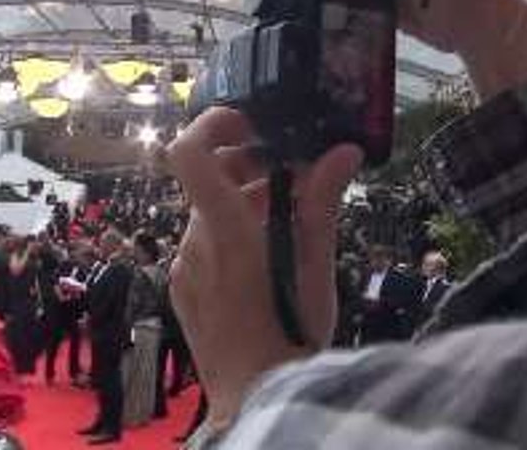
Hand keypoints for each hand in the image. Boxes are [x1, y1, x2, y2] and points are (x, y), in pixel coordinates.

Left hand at [167, 109, 362, 432]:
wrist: (255, 402)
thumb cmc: (291, 338)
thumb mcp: (317, 267)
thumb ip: (323, 203)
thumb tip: (344, 152)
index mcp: (226, 232)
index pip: (189, 154)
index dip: (211, 124)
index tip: (248, 123)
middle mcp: (194, 244)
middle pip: (209, 181)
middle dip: (248, 169)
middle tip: (292, 178)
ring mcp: (184, 269)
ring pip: (207, 214)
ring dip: (243, 206)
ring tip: (288, 224)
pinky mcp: (183, 291)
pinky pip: (202, 247)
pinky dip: (229, 238)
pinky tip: (264, 262)